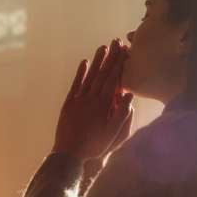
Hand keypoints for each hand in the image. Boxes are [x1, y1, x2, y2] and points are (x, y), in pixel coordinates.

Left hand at [52, 39, 134, 159]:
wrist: (69, 153)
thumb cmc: (94, 145)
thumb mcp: (113, 133)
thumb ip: (121, 113)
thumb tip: (128, 94)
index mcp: (103, 105)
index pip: (113, 79)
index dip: (119, 64)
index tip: (124, 52)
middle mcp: (91, 98)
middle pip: (102, 74)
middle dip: (110, 57)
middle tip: (116, 43)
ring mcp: (78, 99)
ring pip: (89, 76)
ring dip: (97, 61)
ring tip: (103, 47)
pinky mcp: (68, 103)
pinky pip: (76, 84)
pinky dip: (80, 73)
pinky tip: (85, 62)